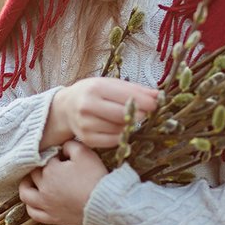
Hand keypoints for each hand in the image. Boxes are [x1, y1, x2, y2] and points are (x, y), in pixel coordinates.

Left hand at [18, 140, 107, 224]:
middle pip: (34, 173)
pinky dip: (31, 206)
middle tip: (53, 167)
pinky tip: (36, 201)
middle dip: (41, 167)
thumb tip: (62, 148)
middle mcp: (44, 187)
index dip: (55, 155)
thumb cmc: (94, 177)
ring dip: (26, 185)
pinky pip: (33, 213)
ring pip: (25, 193)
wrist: (103, 203)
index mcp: (50, 170)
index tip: (64, 157)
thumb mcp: (84, 152)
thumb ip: (69, 145)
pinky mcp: (52, 217)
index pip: (47, 157)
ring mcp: (46, 204)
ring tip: (33, 181)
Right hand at [41, 77, 157, 149]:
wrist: (66, 107)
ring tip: (128, 118)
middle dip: (139, 114)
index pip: (126, 97)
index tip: (156, 103)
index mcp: (95, 88)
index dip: (145, 102)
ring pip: (120, 129)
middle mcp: (87, 106)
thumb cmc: (92, 93)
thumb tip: (158, 95)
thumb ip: (134, 89)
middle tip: (146, 112)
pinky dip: (122, 135)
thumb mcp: (110, 84)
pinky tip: (119, 127)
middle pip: (124, 115)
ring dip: (130, 125)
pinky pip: (114, 141)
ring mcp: (86, 124)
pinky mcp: (87, 139)